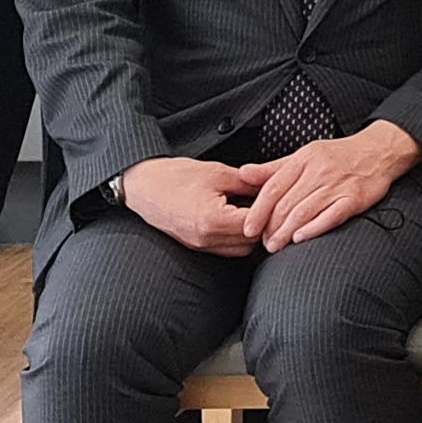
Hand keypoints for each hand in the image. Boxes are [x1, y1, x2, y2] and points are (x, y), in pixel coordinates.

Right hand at [122, 156, 265, 255]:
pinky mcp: (196, 246)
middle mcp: (206, 239)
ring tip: (253, 211)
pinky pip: (225, 248)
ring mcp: (199, 245)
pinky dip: (236, 237)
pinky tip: (237, 217)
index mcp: (212, 221)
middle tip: (270, 205)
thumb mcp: (217, 173)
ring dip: (250, 234)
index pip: (255, 226)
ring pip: (240, 250)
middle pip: (251, 242)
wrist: (142, 186)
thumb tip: (274, 186)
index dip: (271, 213)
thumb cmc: (175, 176)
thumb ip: (248, 183)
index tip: (279, 200)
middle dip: (263, 225)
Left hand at [240, 121, 420, 250]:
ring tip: (276, 246)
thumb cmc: (338, 156)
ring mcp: (337, 185)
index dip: (258, 211)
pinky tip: (302, 238)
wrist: (378, 151)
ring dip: (286, 233)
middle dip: (271, 228)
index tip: (248, 228)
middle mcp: (318, 171)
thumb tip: (243, 173)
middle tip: (263, 243)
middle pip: (286, 204)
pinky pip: (331, 215)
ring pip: (304, 212)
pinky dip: (314, 228)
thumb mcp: (303, 156)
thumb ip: (273, 169)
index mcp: (303, 160)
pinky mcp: (354, 198)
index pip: (273, 188)